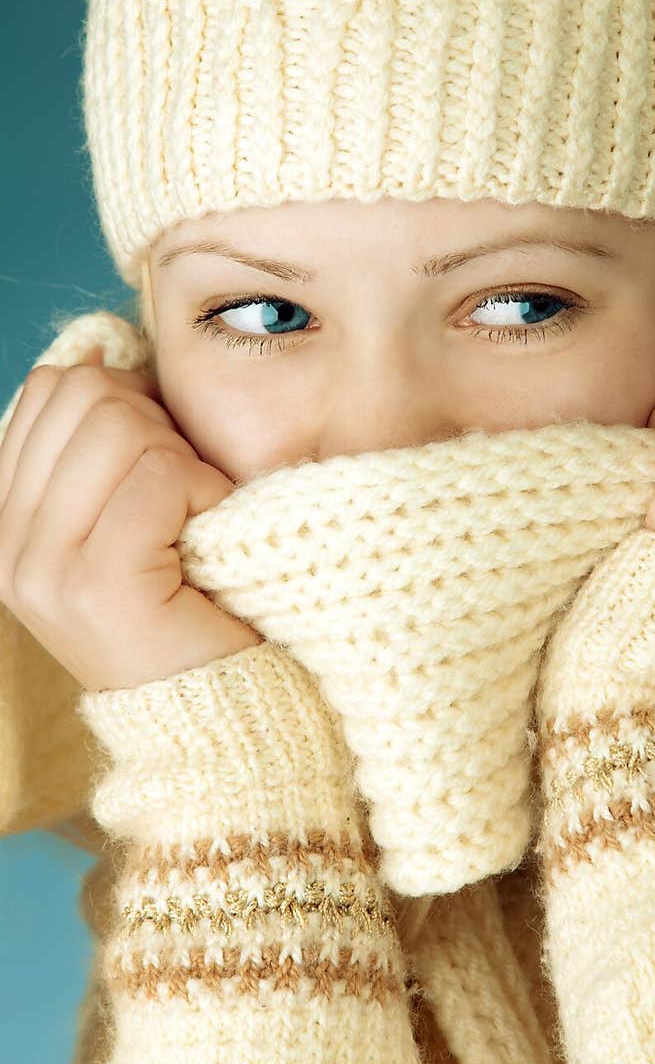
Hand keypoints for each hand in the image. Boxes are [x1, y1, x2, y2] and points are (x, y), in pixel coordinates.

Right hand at [0, 345, 262, 690]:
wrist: (224, 716)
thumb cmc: (195, 603)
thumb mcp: (131, 510)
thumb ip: (105, 440)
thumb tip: (106, 347)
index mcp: (7, 518)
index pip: (51, 388)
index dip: (126, 402)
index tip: (161, 460)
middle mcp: (6, 543)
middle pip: (85, 394)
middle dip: (157, 427)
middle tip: (184, 495)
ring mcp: (40, 567)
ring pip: (121, 425)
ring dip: (183, 461)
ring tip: (194, 520)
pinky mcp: (94, 585)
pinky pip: (160, 475)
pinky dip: (205, 491)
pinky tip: (211, 534)